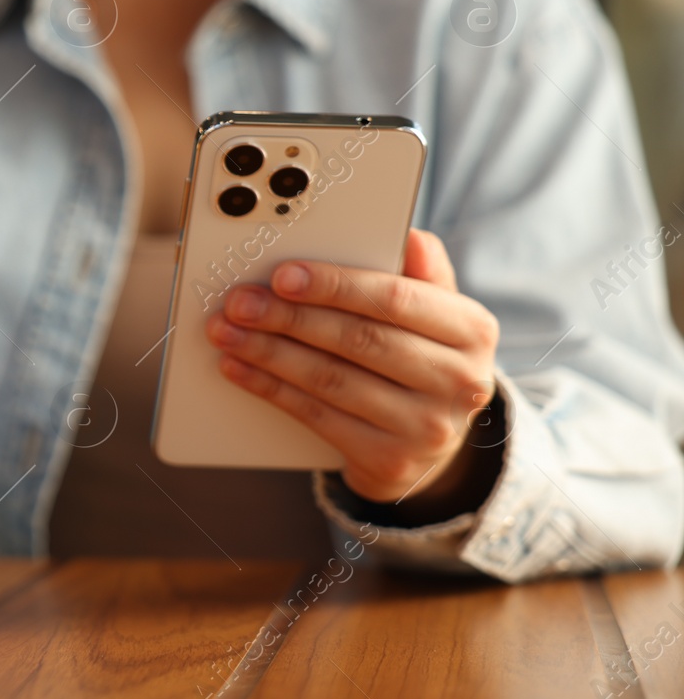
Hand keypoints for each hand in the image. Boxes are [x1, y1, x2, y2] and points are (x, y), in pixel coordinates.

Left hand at [203, 228, 500, 504]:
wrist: (431, 446)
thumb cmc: (421, 361)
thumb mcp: (436, 315)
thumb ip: (420, 274)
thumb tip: (409, 237)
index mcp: (472, 330)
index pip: (396, 299)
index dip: (335, 286)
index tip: (283, 275)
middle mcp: (460, 381)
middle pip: (358, 340)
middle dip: (289, 318)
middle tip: (240, 302)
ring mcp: (427, 427)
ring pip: (331, 380)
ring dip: (269, 353)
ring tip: (227, 332)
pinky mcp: (391, 461)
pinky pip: (317, 416)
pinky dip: (270, 388)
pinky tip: (240, 368)